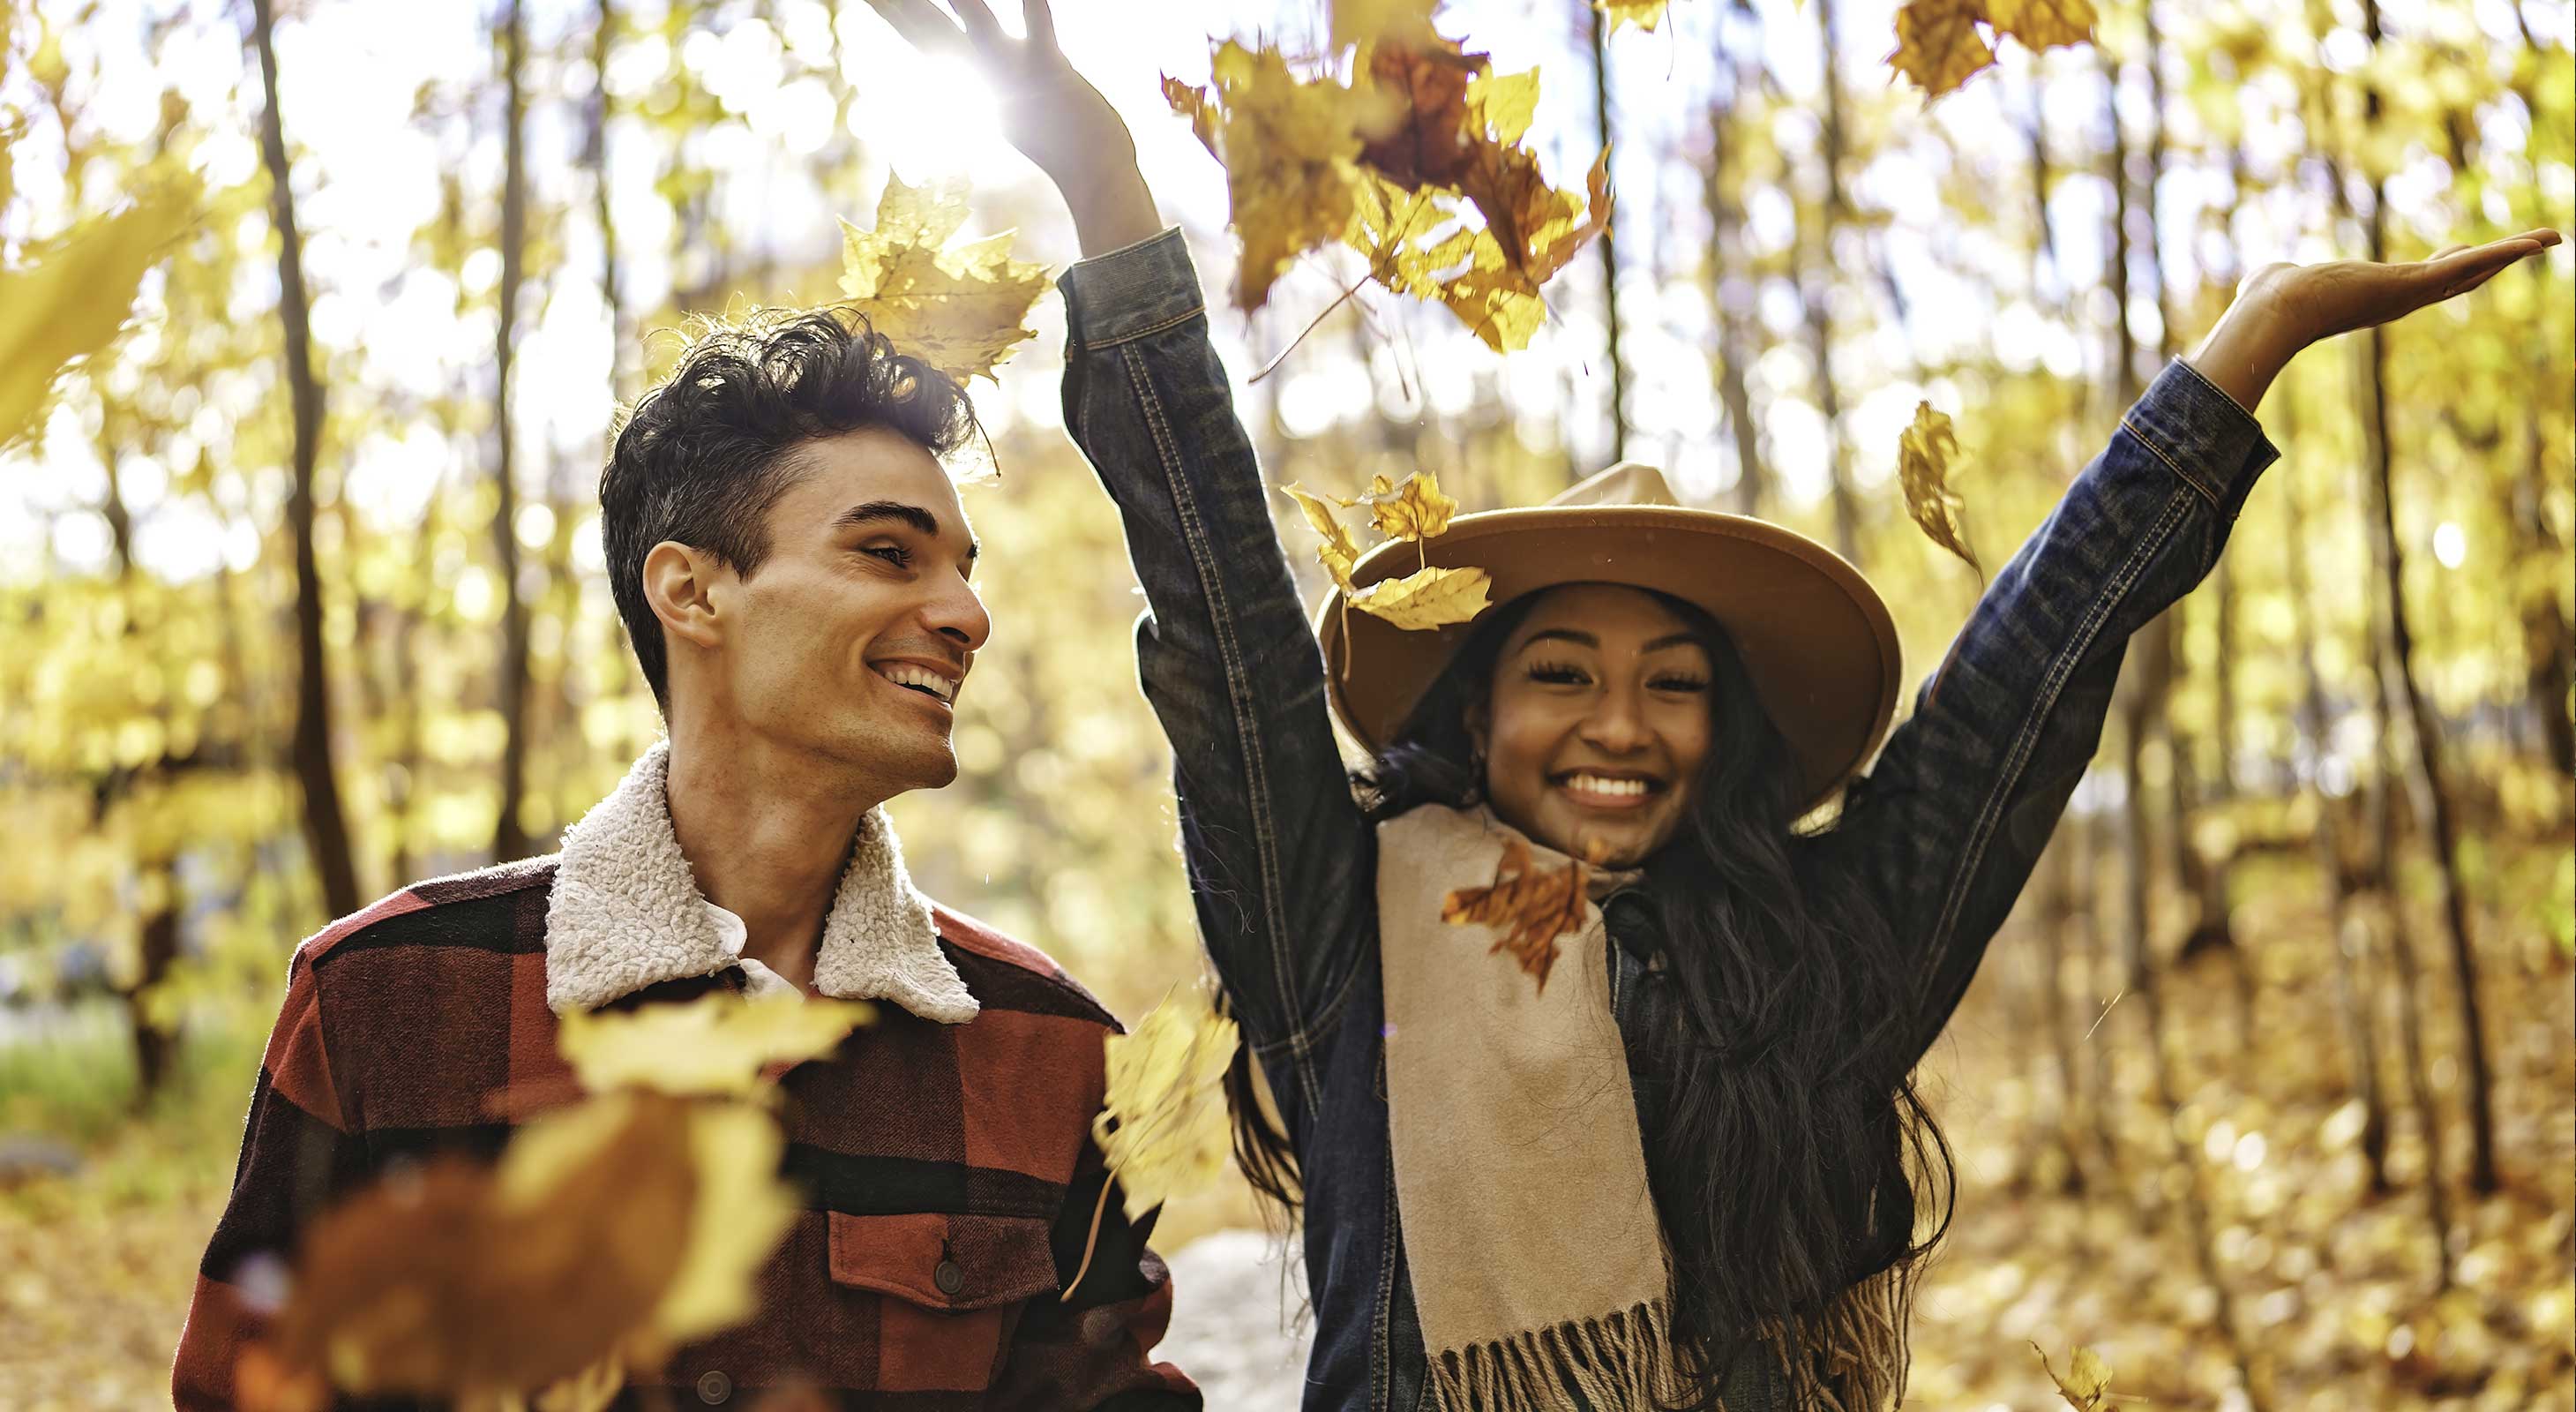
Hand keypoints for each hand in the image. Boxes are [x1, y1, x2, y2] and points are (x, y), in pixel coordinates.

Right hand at [867, 0, 1161, 255]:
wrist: (1092, 171)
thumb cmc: (1057, 130)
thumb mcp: (1011, 93)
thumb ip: (992, 69)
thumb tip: (970, 57)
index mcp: (974, 70)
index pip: (922, 34)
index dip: (892, 12)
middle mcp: (987, 68)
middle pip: (931, 30)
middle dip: (897, 7)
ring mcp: (1017, 69)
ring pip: (980, 26)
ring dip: (960, 0)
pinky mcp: (1053, 71)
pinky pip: (1041, 31)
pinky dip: (1034, 8)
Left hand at [2249, 228, 2561, 344]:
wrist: (2271, 313)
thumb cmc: (2266, 302)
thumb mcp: (2277, 281)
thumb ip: (2276, 278)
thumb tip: (2254, 281)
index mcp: (2374, 297)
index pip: (2422, 280)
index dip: (2447, 265)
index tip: (2465, 247)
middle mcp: (2399, 300)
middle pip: (2458, 279)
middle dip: (2493, 261)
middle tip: (2527, 246)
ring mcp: (2409, 294)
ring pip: (2472, 271)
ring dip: (2513, 253)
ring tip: (2550, 238)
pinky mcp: (2413, 285)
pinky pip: (2469, 266)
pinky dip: (2505, 253)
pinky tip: (2538, 242)